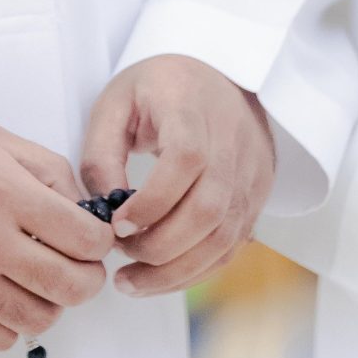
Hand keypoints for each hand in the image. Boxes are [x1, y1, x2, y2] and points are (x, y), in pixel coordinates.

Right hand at [0, 115, 113, 349]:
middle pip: (71, 287)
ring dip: (49, 305)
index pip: (86, 238)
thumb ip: (42, 166)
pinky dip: (10, 325)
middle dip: (87, 280)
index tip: (91, 238)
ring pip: (38, 319)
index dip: (99, 241)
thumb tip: (81, 204)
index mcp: (5, 192)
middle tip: (76, 268)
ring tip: (37, 284)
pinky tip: (0, 299)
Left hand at [81, 54, 274, 297]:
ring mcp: (251, 171)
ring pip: (224, 237)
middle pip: (209, 209)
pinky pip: (231, 245)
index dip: (152, 201)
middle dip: (160, 248)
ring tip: (132, 282)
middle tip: (119, 257)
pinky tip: (160, 277)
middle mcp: (232, 141)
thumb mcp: (114, 103)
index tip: (117, 224)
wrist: (216, 76)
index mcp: (191, 107)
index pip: (186, 159)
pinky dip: (195, 270)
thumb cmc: (157, 90)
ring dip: (176, 271)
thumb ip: (101, 153)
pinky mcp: (256, 196)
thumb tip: (103, 211)